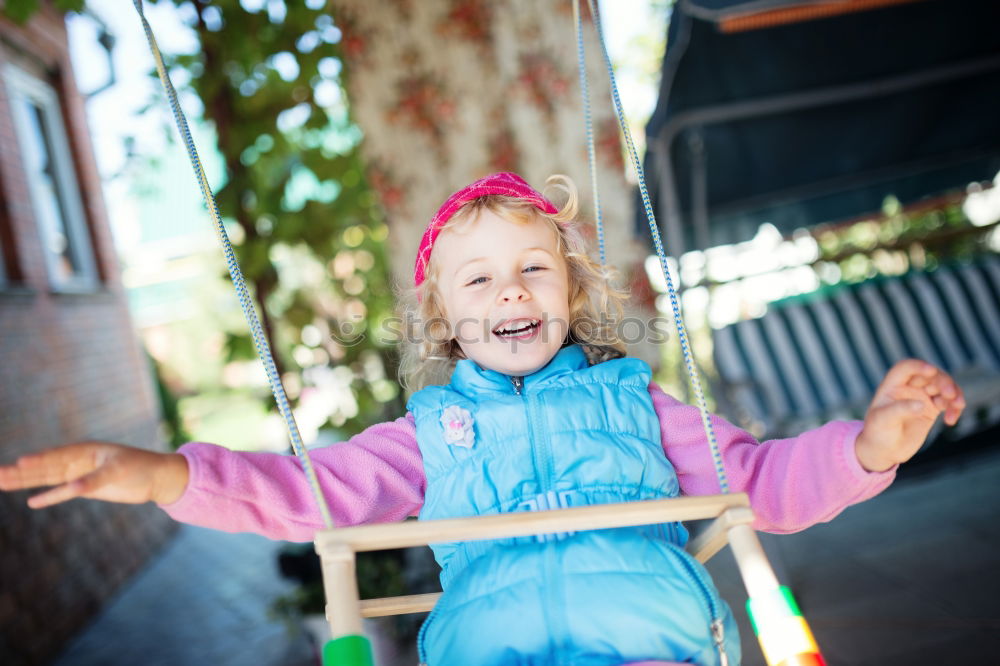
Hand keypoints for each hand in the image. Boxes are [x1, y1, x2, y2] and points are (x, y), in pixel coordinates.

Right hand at [0, 442, 188, 507]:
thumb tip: (72, 488)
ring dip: (27, 482)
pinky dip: (48, 495)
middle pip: (45, 467)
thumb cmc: (141, 467)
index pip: (56, 456)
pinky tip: (30, 500)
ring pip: (48, 478)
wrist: (157, 478)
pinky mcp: (86, 487)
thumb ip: (93, 480)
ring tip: (1, 482)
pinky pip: (62, 491)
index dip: (38, 461)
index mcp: (86, 450)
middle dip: (21, 472)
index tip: (19, 463)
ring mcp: (81, 473)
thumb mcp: (118, 471)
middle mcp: (79, 460)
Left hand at [855, 359, 965, 471]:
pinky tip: (951, 421)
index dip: (919, 366)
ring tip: (958, 405)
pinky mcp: (932, 408)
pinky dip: (955, 408)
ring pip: (943, 387)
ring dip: (954, 393)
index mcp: (892, 385)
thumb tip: (921, 404)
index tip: (931, 371)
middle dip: (943, 382)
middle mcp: (908, 387)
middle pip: (930, 375)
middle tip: (950, 394)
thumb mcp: (883, 420)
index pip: (906, 367)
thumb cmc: (878, 432)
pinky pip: (949, 402)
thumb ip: (900, 410)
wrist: (885, 450)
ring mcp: (921, 396)